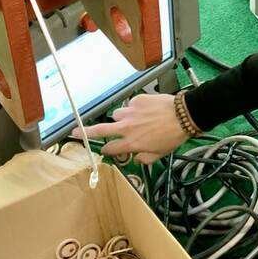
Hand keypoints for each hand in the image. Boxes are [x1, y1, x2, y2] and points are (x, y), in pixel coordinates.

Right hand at [70, 94, 187, 164]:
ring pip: (117, 115)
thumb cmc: (173, 136)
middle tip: (74, 132)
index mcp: (131, 143)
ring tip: (136, 120)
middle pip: (100, 130)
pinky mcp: (137, 100)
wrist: (183, 115)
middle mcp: (127, 128)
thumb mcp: (160, 154)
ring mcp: (130, 112)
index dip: (106, 150)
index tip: (104, 150)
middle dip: (85, 132)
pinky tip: (147, 111)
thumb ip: (144, 158)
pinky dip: (135, 109)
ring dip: (122, 119)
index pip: (111, 149)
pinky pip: (130, 106)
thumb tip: (136, 156)